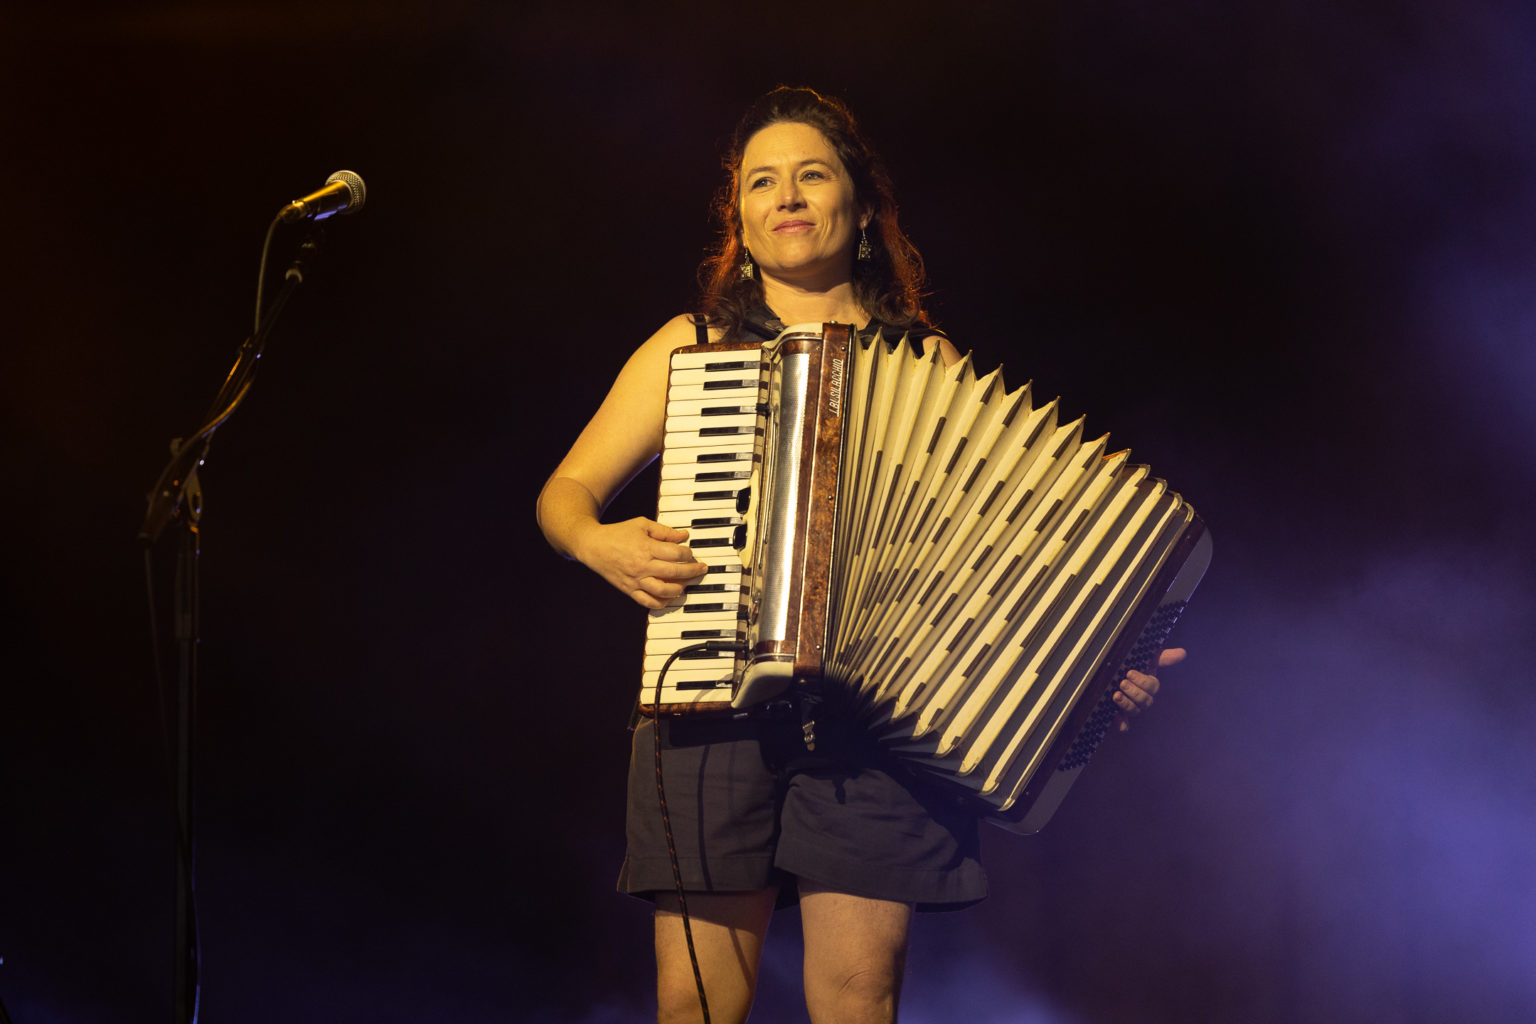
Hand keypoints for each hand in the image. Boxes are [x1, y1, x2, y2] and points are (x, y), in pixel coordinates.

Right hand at [575, 517, 708, 609]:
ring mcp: (636, 580)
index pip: (676, 553)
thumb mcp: (641, 525)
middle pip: (674, 572)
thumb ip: (664, 531)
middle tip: (701, 569)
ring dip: (680, 589)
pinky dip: (661, 603)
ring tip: (686, 584)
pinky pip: (648, 602)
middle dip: (692, 571)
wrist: (592, 545)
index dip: (688, 553)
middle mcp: (642, 565)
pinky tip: (669, 598)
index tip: (690, 552)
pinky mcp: (629, 590)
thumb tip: (683, 536)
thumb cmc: (617, 533)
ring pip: (664, 591)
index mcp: (646, 547)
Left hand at [1113, 647, 1184, 732]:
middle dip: (1134, 692)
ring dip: (1126, 704)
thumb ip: (1162, 657)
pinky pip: (1124, 725)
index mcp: (1149, 685)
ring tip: (1116, 695)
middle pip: (1145, 701)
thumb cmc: (1131, 666)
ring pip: (1135, 711)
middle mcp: (1143, 698)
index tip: (1130, 673)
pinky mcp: (1120, 717)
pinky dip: (1122, 724)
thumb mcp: (1145, 659)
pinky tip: (1118, 720)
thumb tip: (1183, 653)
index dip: (1142, 681)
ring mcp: (1132, 708)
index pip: (1152, 686)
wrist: (1109, 674)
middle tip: (1122, 683)